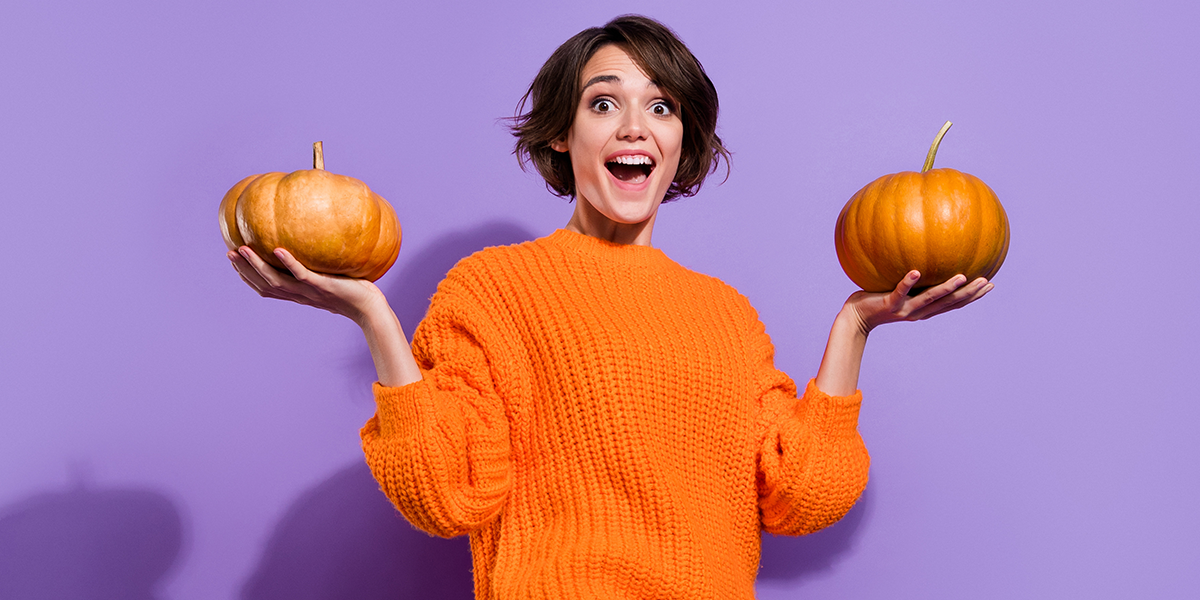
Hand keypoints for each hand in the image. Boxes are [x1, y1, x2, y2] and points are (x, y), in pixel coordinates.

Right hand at [228, 246, 387, 325]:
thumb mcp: (330, 279)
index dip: (248, 277)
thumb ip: (318, 268)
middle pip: (264, 285)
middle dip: (245, 270)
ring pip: (276, 281)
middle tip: (230, 253)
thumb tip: (314, 246)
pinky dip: (289, 263)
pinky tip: (278, 250)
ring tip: (243, 249)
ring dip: (257, 266)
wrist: (370, 309)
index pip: (266, 289)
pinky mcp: (322, 287)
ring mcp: (309, 292)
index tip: (234, 262)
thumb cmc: (353, 292)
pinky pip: (302, 275)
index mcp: (297, 295)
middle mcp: (299, 296)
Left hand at [845, 271, 993, 334]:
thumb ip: (915, 280)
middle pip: (949, 303)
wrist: (856, 318)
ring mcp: (904, 310)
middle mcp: (919, 312)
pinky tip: (916, 271)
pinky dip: (908, 282)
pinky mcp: (889, 305)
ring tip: (961, 276)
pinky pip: (900, 291)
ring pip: (929, 299)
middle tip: (986, 281)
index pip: (954, 304)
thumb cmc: (877, 300)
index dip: (973, 296)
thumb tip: (925, 259)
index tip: (990, 285)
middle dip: (969, 294)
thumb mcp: (900, 289)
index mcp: (925, 309)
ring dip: (946, 289)